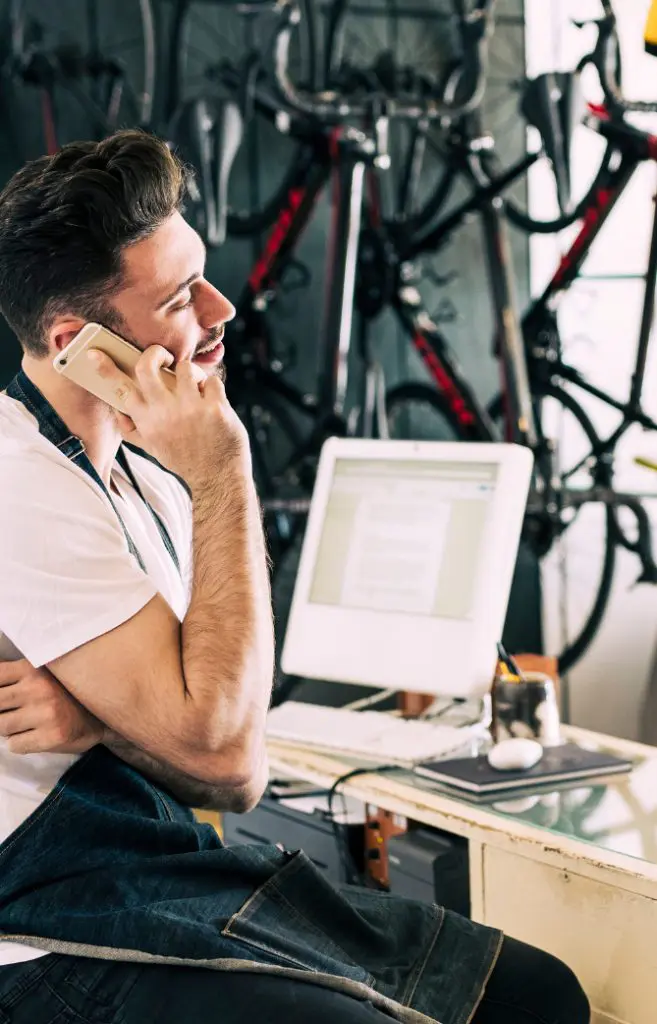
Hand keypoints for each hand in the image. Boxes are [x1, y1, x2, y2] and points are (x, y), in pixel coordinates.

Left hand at [0, 659, 105, 754]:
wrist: (100, 716)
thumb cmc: (64, 695)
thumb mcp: (41, 674)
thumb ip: (13, 677)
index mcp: (33, 668)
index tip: (6, 698)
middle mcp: (39, 687)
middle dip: (1, 711)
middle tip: (16, 712)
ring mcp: (46, 713)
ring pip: (1, 726)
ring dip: (9, 729)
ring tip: (27, 723)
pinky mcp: (52, 736)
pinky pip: (14, 745)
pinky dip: (20, 744)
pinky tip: (36, 735)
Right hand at [87, 346, 249, 485]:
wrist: (217, 477)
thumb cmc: (183, 458)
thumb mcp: (152, 448)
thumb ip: (132, 428)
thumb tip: (117, 409)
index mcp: (146, 420)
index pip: (121, 389)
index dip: (105, 369)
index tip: (94, 353)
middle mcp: (164, 412)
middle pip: (147, 366)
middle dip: (156, 353)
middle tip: (164, 356)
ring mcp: (191, 408)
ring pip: (186, 368)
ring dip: (192, 374)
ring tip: (196, 389)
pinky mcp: (215, 408)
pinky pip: (213, 381)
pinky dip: (214, 390)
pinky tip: (213, 405)